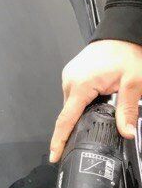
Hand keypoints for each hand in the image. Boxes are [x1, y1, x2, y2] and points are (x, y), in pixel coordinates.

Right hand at [50, 40, 141, 161]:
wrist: (123, 32)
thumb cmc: (127, 51)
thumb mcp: (133, 83)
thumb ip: (128, 110)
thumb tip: (127, 132)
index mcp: (81, 84)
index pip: (66, 120)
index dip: (59, 140)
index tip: (55, 154)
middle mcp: (70, 80)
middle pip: (69, 113)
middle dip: (80, 122)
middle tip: (96, 123)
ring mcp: (69, 76)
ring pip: (72, 104)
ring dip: (83, 110)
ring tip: (102, 101)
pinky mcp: (72, 74)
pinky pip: (73, 94)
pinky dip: (82, 101)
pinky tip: (96, 96)